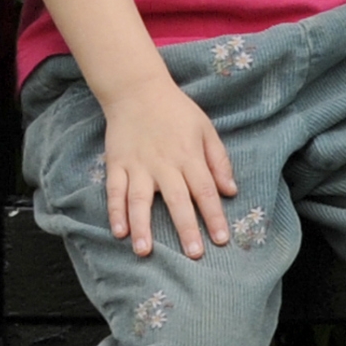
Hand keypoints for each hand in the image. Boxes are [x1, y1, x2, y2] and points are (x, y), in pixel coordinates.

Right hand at [101, 76, 236, 259]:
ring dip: (143, 227)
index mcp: (189, 157)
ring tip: (145, 251)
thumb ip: (219, 161)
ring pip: (139, 201)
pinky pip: (114, 192)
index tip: (221, 240)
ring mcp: (138, 165)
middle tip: (193, 254)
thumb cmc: (177, 111)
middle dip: (186, 229)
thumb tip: (231, 191)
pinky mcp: (116, 164)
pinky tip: (119, 232)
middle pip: (177, 201)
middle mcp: (164, 164)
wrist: (137, 90)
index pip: (206, 192)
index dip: (214, 217)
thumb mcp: (206, 130)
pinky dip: (115, 212)